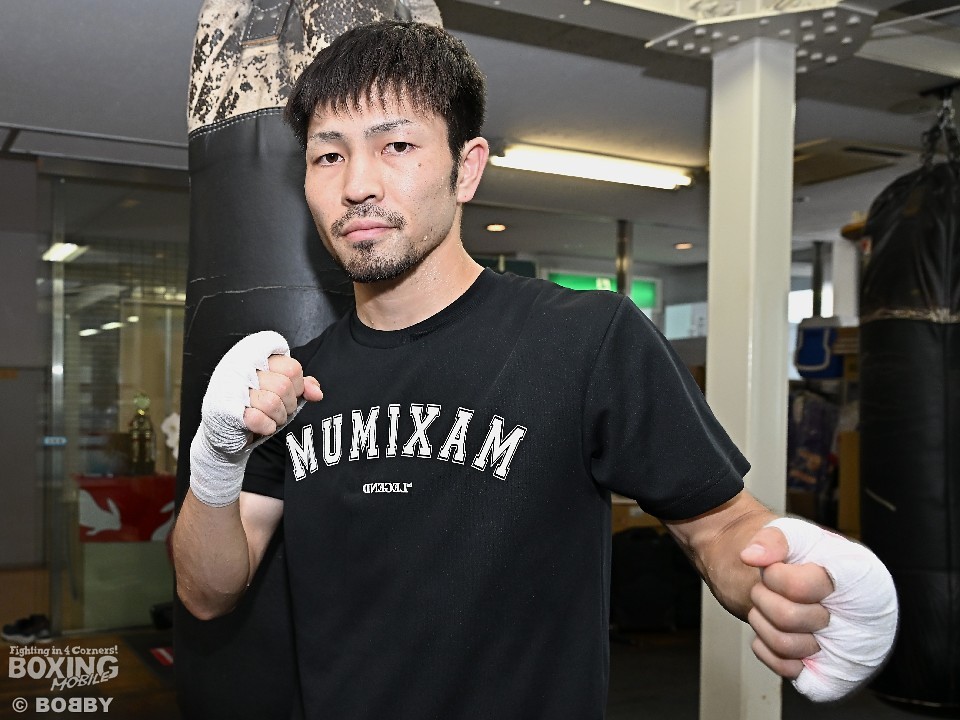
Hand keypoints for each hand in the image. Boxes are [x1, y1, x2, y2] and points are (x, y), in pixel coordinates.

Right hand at [190, 331, 322, 506]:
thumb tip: (317, 393)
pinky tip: (262, 425)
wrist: (223, 429)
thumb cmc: (253, 404)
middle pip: (284, 385)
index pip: (291, 367)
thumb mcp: (279, 389)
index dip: (298, 385)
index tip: (291, 392)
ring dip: (278, 416)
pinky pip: (258, 419)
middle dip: (288, 404)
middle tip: (280, 409)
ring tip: (270, 417)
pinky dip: (266, 426)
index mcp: (254, 356)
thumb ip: (300, 385)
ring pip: (272, 402)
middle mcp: (240, 367)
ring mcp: (231, 387)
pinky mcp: (226, 409)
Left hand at [741, 518, 897, 701]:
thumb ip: (773, 538)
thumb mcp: (793, 532)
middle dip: (763, 597)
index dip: (774, 576)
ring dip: (761, 620)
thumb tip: (752, 556)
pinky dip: (767, 648)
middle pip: (788, 617)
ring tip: (769, 604)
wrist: (809, 579)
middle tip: (766, 586)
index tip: (772, 567)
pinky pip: (787, 670)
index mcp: (862, 578)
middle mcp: (865, 620)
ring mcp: (850, 652)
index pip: (801, 586)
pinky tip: (775, 628)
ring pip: (784, 646)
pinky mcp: (831, 675)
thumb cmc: (807, 556)